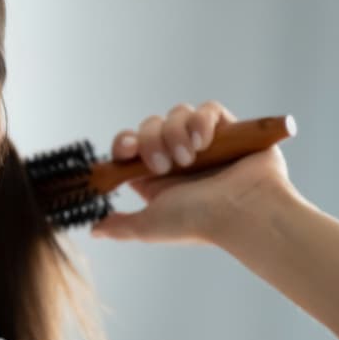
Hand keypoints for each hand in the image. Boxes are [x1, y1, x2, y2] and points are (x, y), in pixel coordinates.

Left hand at [90, 100, 293, 245]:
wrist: (243, 212)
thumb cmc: (199, 222)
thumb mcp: (150, 226)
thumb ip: (121, 226)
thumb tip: (94, 230)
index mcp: (159, 176)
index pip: (131, 146)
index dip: (124, 143)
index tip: (127, 151)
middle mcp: (180, 156)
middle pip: (151, 125)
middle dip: (152, 140)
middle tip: (166, 164)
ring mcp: (205, 142)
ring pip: (176, 114)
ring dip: (176, 132)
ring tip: (191, 156)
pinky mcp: (229, 129)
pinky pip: (207, 109)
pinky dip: (202, 120)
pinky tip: (205, 141)